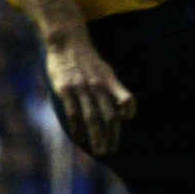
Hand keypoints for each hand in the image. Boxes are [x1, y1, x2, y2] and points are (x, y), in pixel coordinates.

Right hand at [45, 35, 135, 156]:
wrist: (67, 41)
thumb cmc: (88, 59)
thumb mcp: (106, 70)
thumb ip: (113, 88)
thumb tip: (123, 110)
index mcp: (110, 80)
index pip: (127, 99)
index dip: (129, 111)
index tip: (125, 120)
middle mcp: (98, 85)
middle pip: (110, 115)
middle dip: (111, 136)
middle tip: (110, 152)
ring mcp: (82, 88)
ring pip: (92, 118)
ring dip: (96, 137)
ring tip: (99, 151)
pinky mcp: (65, 90)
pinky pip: (73, 113)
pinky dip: (77, 128)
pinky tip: (79, 138)